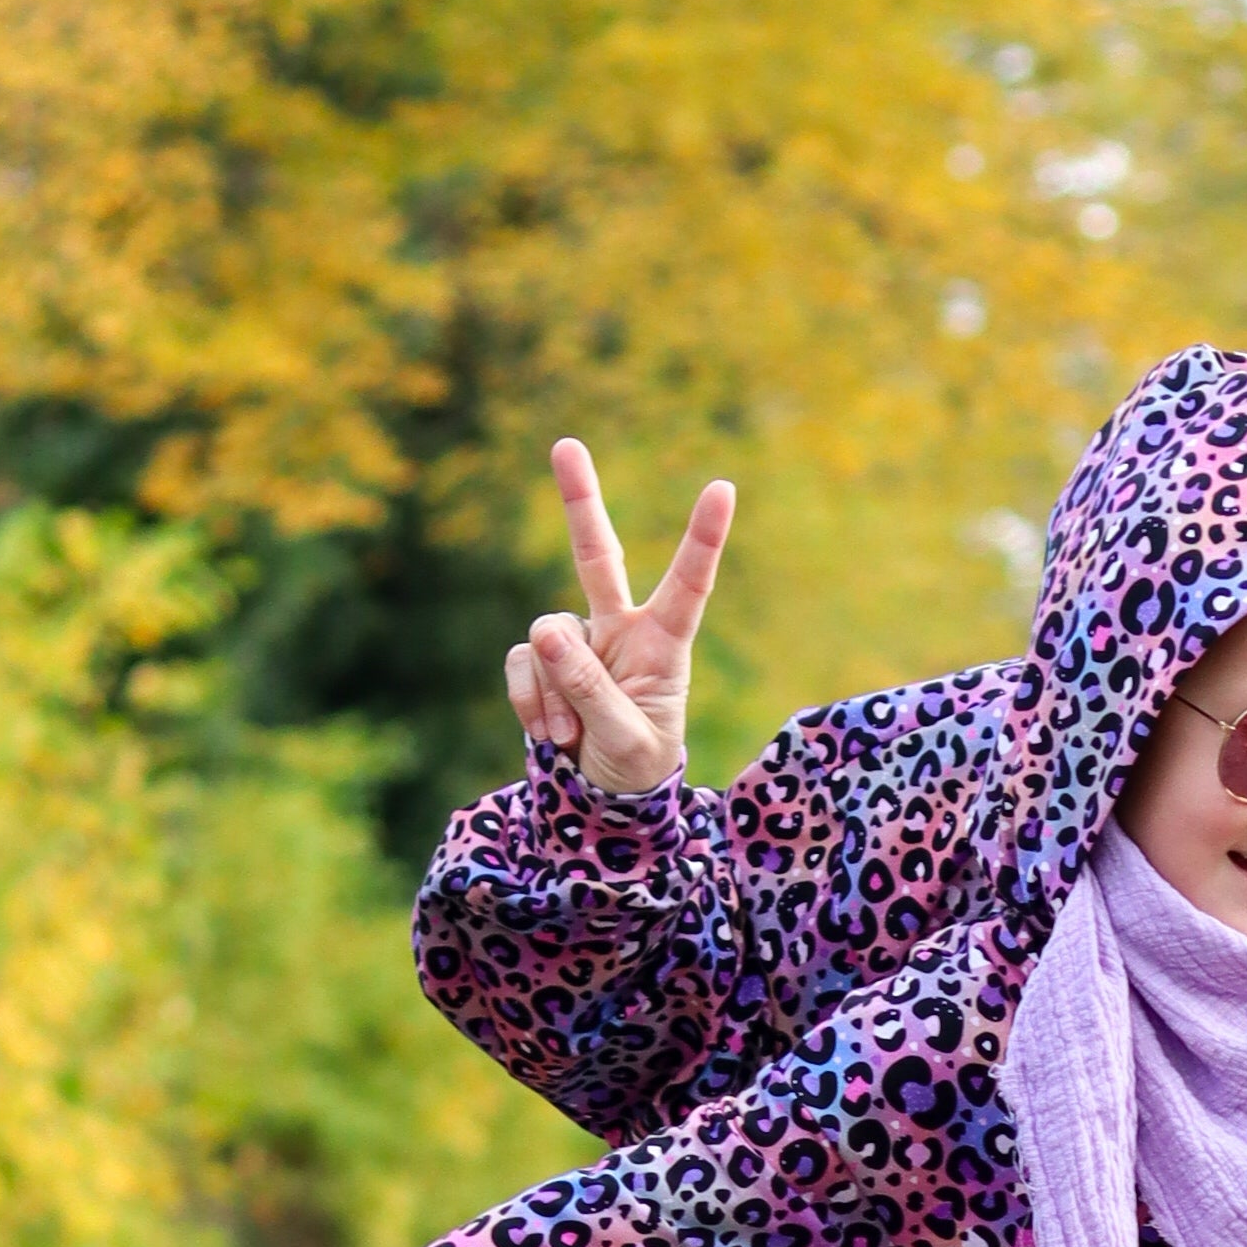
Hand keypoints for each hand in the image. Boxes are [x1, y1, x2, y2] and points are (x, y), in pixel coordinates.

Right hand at [505, 437, 734, 795]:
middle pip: (597, 556)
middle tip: (564, 444)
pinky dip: (530, 702)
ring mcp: (579, 644)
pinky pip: (523, 664)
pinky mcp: (543, 662)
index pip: (687, 585)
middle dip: (580, 502)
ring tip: (572, 737)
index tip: (723, 488)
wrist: (604, 801)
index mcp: (664, 645)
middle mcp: (622, 631)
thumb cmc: (635, 770)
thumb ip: (590, 690)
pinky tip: (552, 736)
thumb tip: (543, 630)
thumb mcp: (625, 741)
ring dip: (554, 692)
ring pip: (546, 636)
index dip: (703, 538)